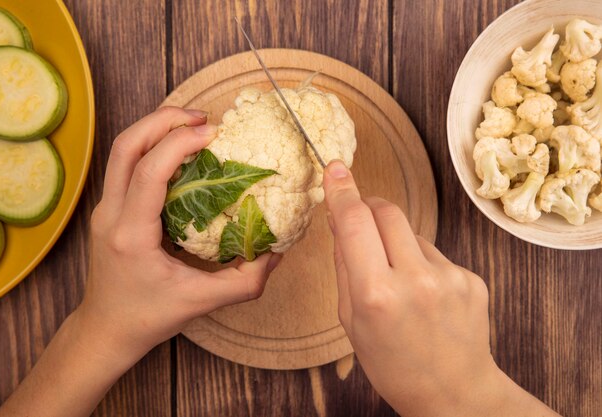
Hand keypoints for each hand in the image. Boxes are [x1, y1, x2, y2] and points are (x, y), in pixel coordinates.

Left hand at [78, 107, 279, 367]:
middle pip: (126, 146)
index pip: (149, 172)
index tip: (212, 133)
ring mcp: (106, 209)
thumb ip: (245, 280)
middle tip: (202, 117)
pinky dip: (151, 147)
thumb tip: (277, 252)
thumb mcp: (202, 302)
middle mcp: (111, 215)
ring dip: (155, 129)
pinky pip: (126, 165)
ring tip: (192, 125)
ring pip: (122, 150)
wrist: (107, 329)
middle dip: (162, 120)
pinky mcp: (110, 209)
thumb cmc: (149, 317)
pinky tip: (179, 152)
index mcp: (131, 234)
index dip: (179, 143)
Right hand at [323, 161, 559, 416]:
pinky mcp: (471, 277)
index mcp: (376, 294)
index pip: (354, 223)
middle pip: (386, 211)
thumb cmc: (393, 364)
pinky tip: (424, 294)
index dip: (341, 192)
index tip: (335, 169)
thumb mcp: (351, 322)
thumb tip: (340, 220)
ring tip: (399, 282)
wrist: (454, 394)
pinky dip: (421, 262)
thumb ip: (344, 267)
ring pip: (411, 232)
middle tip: (359, 219)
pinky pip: (435, 252)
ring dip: (396, 242)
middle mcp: (415, 279)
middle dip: (368, 207)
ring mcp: (449, 276)